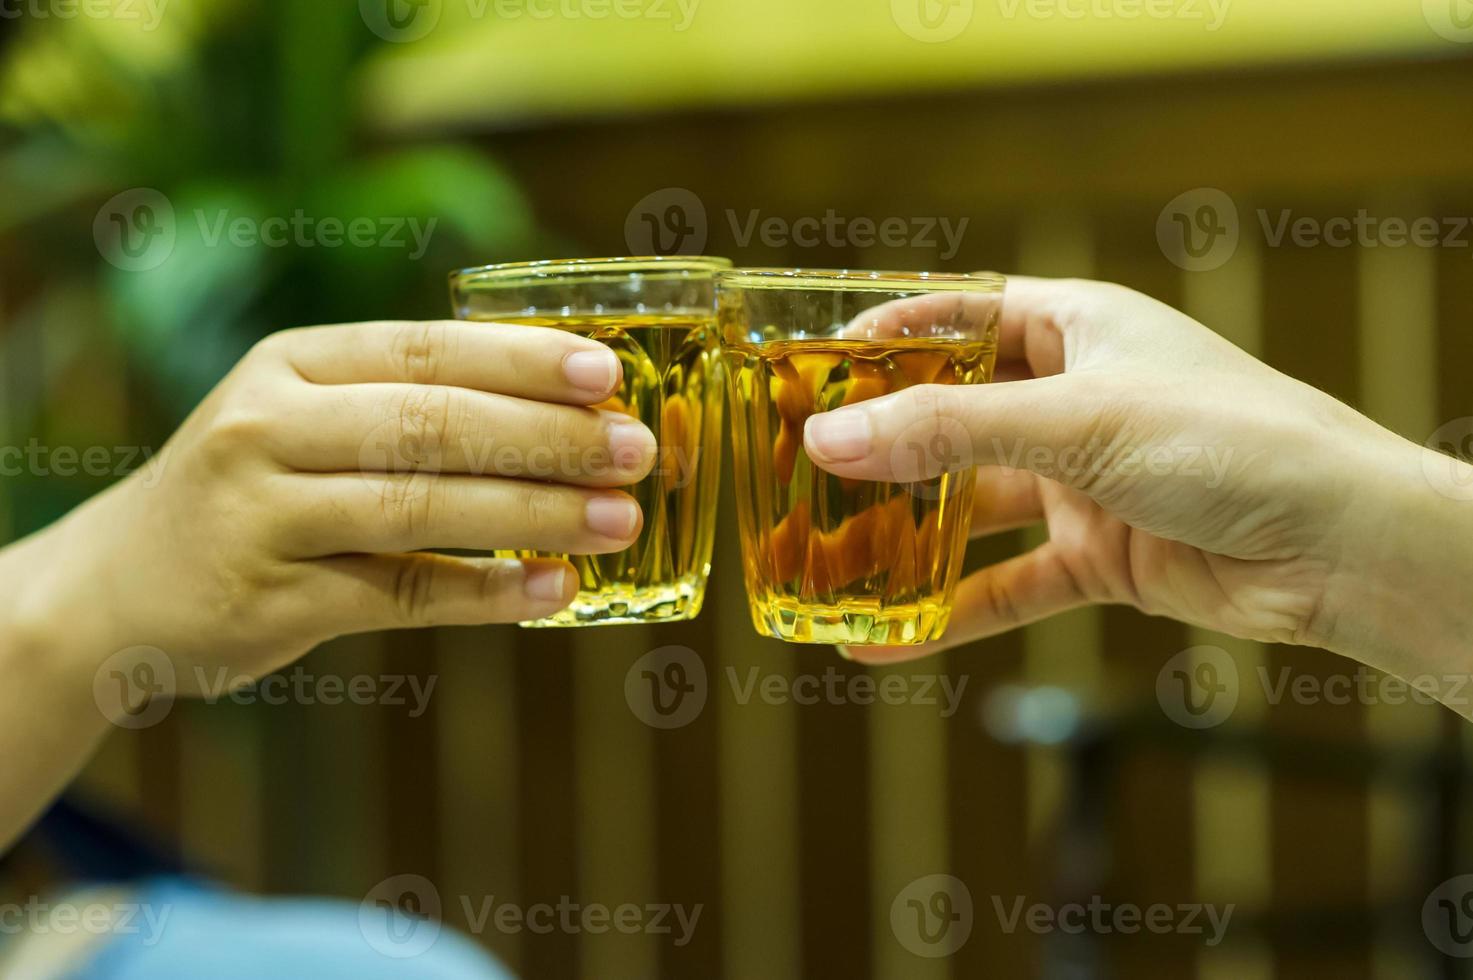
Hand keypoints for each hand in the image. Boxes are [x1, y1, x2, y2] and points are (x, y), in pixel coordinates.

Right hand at [7, 319, 657, 693]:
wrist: (117, 587)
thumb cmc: (250, 488)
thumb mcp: (302, 418)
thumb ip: (407, 406)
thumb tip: (570, 410)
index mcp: (292, 363)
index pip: (425, 350)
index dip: (522, 359)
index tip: (608, 371)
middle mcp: (269, 426)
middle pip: (432, 425)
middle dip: (548, 437)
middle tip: (635, 451)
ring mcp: (264, 513)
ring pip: (422, 506)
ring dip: (534, 513)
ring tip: (620, 520)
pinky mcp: (271, 599)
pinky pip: (401, 594)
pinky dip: (486, 594)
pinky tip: (554, 590)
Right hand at [803, 277, 1472, 692]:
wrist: (1340, 547)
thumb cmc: (1229, 440)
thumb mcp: (1073, 421)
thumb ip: (947, 432)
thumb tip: (829, 441)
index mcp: (1077, 328)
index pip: (959, 314)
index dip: (884, 336)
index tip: (808, 366)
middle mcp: (1076, 398)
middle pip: (954, 416)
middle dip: (881, 448)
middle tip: (797, 473)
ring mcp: (1086, 481)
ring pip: (973, 507)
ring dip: (906, 537)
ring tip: (821, 561)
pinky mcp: (1101, 556)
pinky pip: (1008, 583)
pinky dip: (952, 612)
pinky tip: (885, 639)